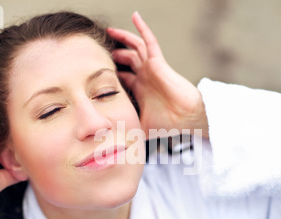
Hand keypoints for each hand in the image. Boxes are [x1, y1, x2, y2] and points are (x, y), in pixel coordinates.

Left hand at [108, 12, 208, 137]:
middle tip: (100, 49)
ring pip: (135, 47)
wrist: (186, 120)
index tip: (95, 70)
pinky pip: (149, 41)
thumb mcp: (140, 126)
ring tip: (109, 31)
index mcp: (141, 90)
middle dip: (114, 54)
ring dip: (123, 38)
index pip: (123, 77)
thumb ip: (128, 128)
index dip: (110, 72)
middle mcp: (145, 77)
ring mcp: (151, 68)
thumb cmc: (168, 124)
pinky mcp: (158, 63)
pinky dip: (142, 28)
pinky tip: (135, 16)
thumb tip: (110, 141)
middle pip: (127, 60)